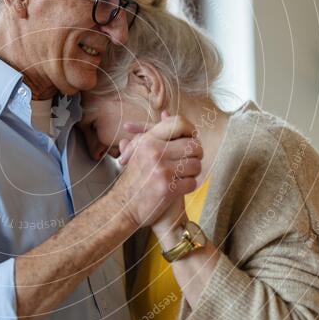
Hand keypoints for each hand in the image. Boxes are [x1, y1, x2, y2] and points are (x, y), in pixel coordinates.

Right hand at [109, 111, 201, 228]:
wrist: (122, 207)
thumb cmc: (133, 179)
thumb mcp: (138, 151)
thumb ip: (153, 133)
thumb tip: (166, 113)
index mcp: (147, 140)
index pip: (179, 123)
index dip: (190, 130)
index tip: (190, 139)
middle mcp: (154, 152)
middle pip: (193, 145)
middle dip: (196, 155)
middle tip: (190, 161)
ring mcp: (161, 170)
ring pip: (196, 165)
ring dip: (193, 172)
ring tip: (183, 176)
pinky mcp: (167, 188)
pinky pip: (192, 182)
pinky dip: (188, 186)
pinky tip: (179, 188)